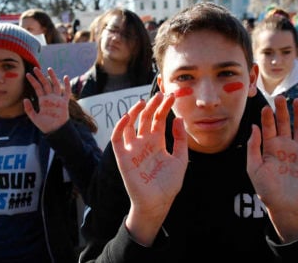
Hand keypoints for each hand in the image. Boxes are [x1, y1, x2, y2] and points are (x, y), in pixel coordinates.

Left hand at [24, 67, 69, 133]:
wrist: (55, 131)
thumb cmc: (45, 125)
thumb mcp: (34, 117)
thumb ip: (29, 109)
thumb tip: (25, 99)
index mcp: (42, 100)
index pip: (37, 88)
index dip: (33, 81)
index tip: (27, 74)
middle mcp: (50, 98)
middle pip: (45, 84)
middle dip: (40, 76)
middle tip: (35, 68)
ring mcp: (57, 99)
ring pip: (55, 85)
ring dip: (52, 77)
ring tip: (49, 69)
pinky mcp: (64, 103)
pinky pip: (66, 92)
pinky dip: (66, 85)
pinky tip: (65, 77)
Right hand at [111, 92, 187, 245]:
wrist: (158, 203)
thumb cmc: (169, 184)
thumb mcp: (180, 159)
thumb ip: (180, 139)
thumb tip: (179, 119)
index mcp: (157, 142)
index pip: (158, 119)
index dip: (164, 107)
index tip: (172, 96)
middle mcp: (144, 142)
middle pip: (145, 118)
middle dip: (152, 105)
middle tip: (161, 94)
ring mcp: (133, 148)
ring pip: (130, 125)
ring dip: (135, 112)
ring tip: (144, 102)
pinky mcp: (123, 157)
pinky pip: (117, 139)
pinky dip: (120, 127)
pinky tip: (128, 116)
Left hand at [247, 95, 297, 242]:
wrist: (286, 208)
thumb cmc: (267, 191)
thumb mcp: (254, 168)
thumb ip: (253, 148)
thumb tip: (254, 126)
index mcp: (270, 148)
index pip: (268, 128)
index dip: (267, 118)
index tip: (266, 107)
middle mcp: (285, 146)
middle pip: (284, 124)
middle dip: (283, 111)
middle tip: (281, 97)